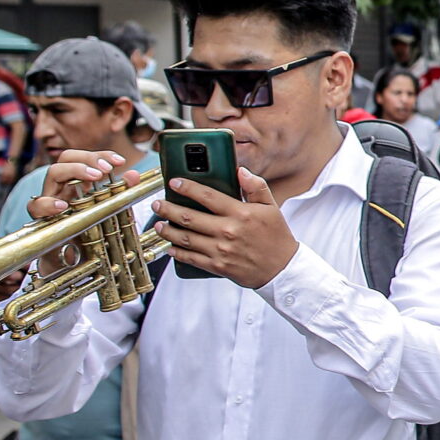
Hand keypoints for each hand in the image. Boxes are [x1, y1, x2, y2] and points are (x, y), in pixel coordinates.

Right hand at [26, 149, 132, 275]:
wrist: (70, 262)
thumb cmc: (87, 233)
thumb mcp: (108, 211)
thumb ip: (120, 193)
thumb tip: (133, 175)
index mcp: (77, 182)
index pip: (84, 158)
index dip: (101, 155)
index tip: (120, 161)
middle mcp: (62, 187)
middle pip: (66, 158)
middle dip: (87, 158)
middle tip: (106, 170)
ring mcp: (50, 199)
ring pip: (52, 173)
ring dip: (75, 171)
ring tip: (94, 178)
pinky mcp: (41, 218)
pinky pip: (36, 206)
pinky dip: (48, 203)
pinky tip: (63, 206)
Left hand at [153, 168, 299, 288]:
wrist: (282, 269)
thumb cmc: (276, 236)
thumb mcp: (271, 207)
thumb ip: (256, 187)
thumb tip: (240, 171)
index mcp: (241, 213)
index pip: (208, 196)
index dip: (188, 188)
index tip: (174, 183)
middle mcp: (228, 231)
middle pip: (190, 217)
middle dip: (168, 209)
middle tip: (157, 204)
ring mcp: (221, 250)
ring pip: (185, 238)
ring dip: (167, 230)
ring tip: (158, 224)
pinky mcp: (217, 266)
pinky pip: (191, 258)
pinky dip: (177, 252)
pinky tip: (169, 246)